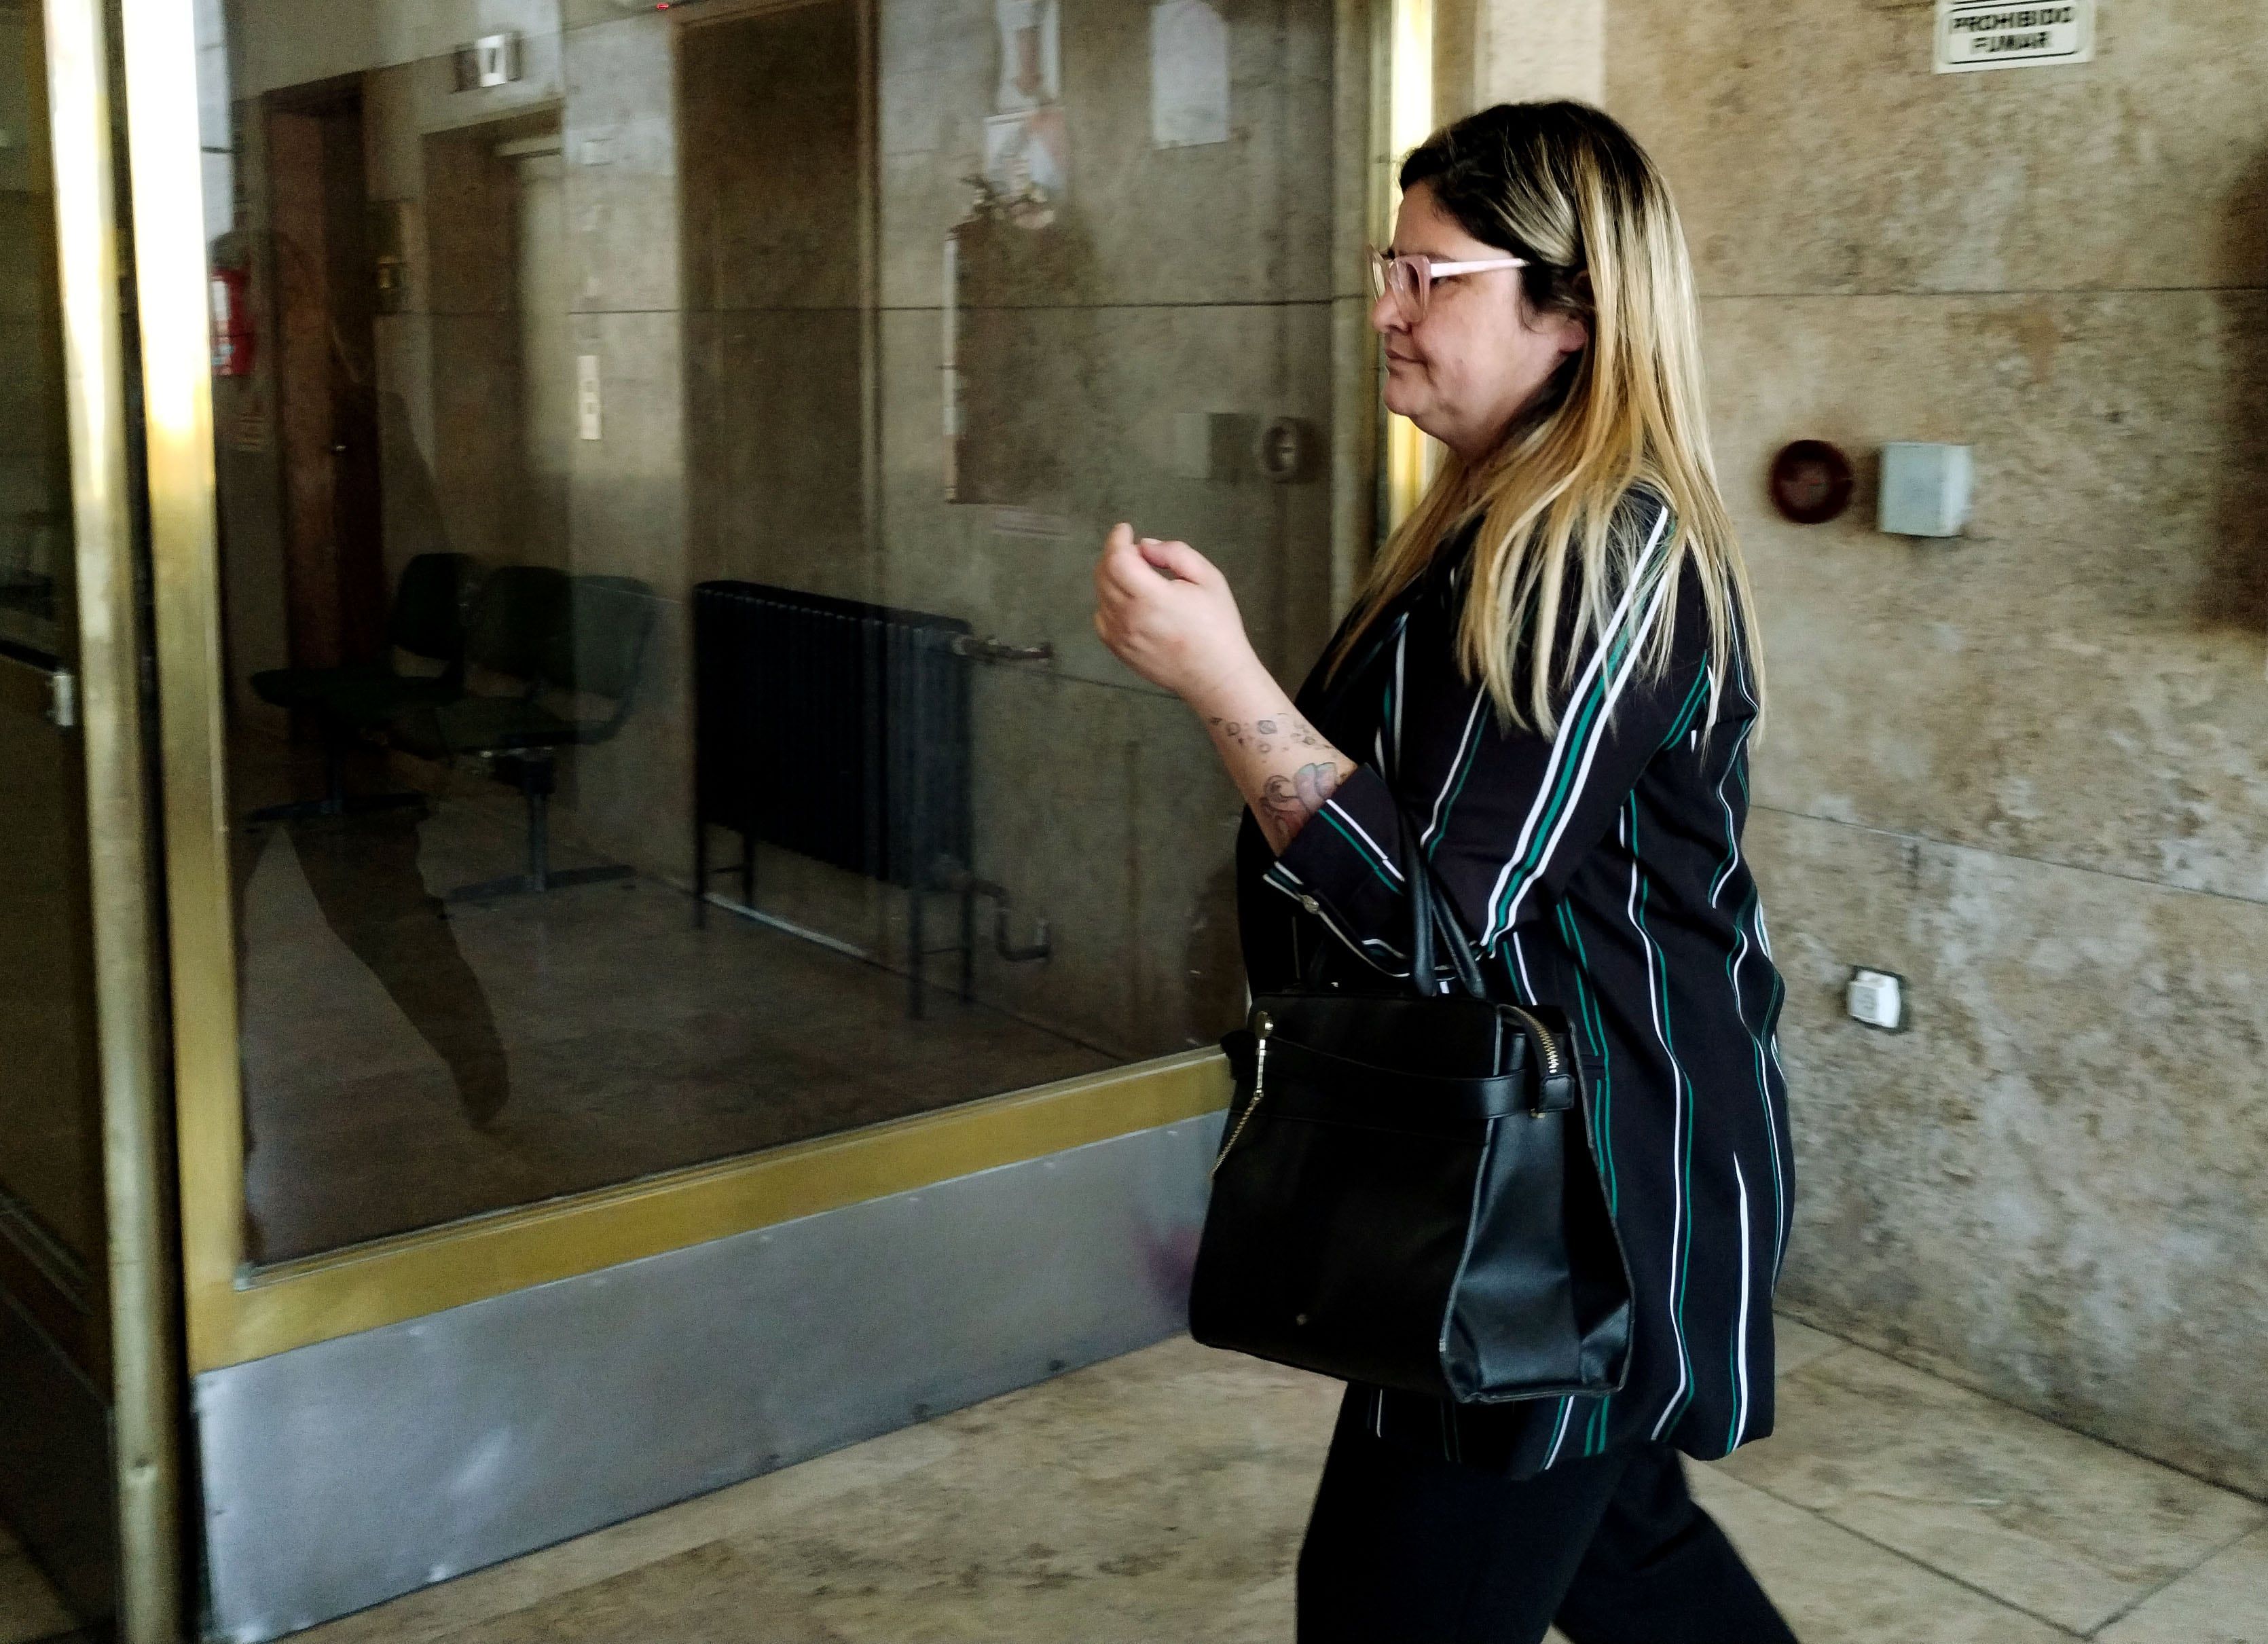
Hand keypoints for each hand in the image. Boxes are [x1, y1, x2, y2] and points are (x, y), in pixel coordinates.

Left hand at [1092, 523, 1257, 703]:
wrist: (1215, 675)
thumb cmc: (1217, 627)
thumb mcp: (1208, 579)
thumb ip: (1175, 553)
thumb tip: (1145, 546)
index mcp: (1153, 598)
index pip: (1117, 559)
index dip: (1117, 539)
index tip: (1125, 530)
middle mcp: (1130, 618)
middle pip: (1104, 574)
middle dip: (1114, 554)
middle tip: (1133, 549)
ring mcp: (1121, 637)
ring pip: (1101, 595)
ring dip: (1111, 576)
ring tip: (1136, 574)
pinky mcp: (1119, 650)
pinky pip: (1102, 617)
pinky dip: (1108, 601)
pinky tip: (1130, 600)